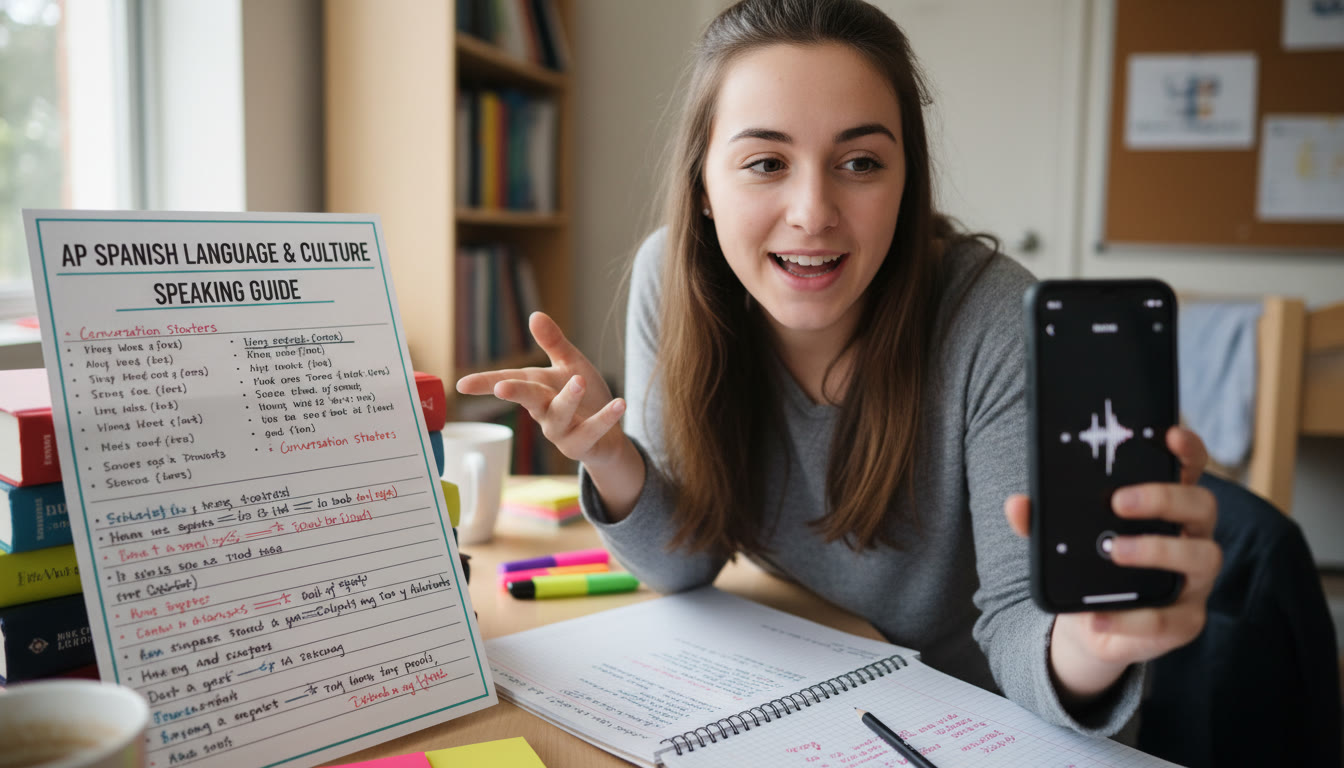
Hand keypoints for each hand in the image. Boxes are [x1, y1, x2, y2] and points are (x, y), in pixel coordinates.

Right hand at [456, 312, 628, 466]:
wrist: (608, 437)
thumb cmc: (585, 398)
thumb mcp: (570, 365)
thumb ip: (553, 343)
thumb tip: (535, 314)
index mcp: (537, 389)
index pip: (507, 382)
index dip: (484, 383)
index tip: (461, 385)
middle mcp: (544, 412)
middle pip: (528, 399)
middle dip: (515, 392)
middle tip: (502, 388)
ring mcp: (561, 432)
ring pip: (559, 416)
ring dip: (568, 399)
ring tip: (579, 380)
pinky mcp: (582, 445)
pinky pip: (592, 431)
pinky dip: (606, 418)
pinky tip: (620, 404)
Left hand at [1003, 426, 1221, 701]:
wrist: (1092, 624)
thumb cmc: (1088, 567)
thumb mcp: (1065, 541)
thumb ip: (1043, 521)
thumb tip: (1017, 505)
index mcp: (1167, 509)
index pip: (1190, 469)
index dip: (1187, 450)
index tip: (1167, 435)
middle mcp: (1191, 538)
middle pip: (1202, 506)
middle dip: (1164, 498)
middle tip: (1119, 501)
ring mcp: (1195, 580)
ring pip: (1202, 556)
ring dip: (1157, 550)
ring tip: (1114, 550)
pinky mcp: (1186, 620)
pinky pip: (1171, 620)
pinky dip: (1132, 620)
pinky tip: (1099, 618)